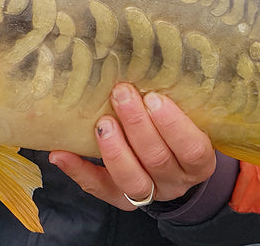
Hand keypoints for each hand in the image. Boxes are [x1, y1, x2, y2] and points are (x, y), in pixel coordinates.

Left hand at [49, 83, 216, 209]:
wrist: (173, 166)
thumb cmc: (178, 131)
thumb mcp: (189, 118)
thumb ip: (174, 101)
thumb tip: (145, 60)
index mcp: (199, 163)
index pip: (192, 149)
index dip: (174, 125)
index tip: (154, 98)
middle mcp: (176, 182)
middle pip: (157, 159)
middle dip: (137, 125)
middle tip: (121, 93)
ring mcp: (149, 193)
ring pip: (132, 179)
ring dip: (114, 150)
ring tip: (102, 123)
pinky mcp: (120, 199)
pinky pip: (99, 189)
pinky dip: (78, 171)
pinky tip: (61, 153)